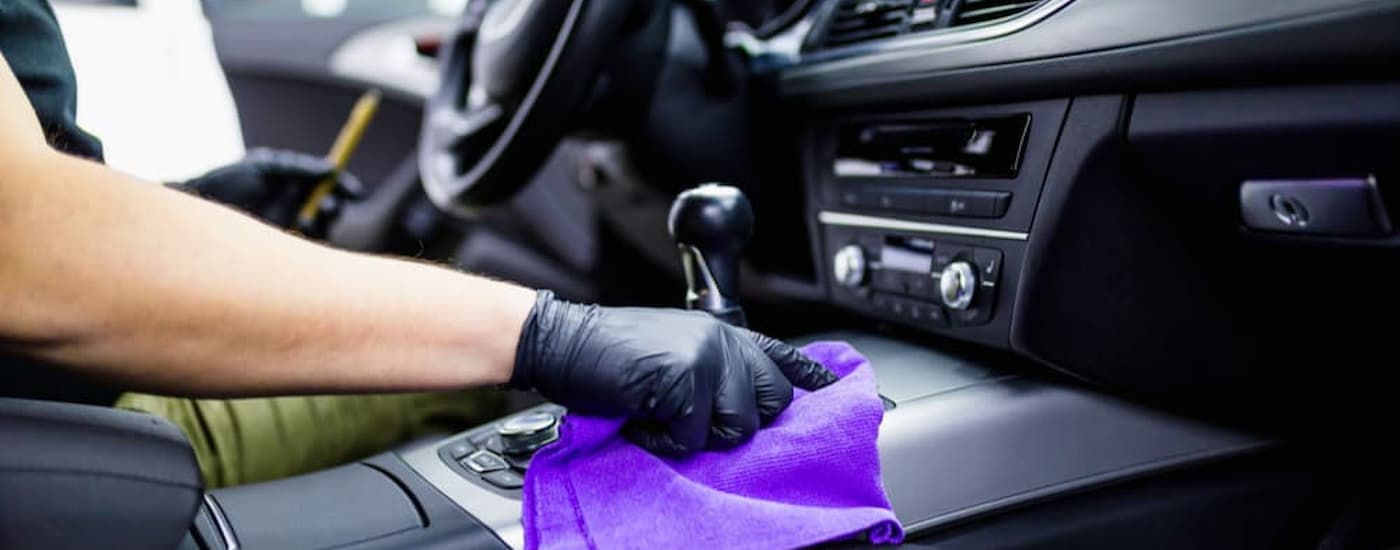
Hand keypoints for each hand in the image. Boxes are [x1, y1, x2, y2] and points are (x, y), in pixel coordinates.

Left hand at [176, 148, 363, 237]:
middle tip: (327, 207)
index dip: (344, 188)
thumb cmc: (225, 182)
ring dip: (318, 224)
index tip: (353, 191)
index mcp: (293, 183)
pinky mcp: (280, 252)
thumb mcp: (264, 167)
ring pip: (320, 230)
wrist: (192, 207)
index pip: (328, 185)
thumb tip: (331, 169)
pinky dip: (304, 243)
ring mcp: (288, 229)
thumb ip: (298, 168)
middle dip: (334, 208)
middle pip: (330, 209)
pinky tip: (288, 234)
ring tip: (301, 219)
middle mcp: (294, 206)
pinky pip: (304, 251)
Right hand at [511, 291, 837, 453]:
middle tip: (685, 417)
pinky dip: (662, 441)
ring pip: (736, 426)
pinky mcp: (686, 379)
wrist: (562, 341)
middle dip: (732, 423)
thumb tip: (741, 406)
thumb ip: (712, 367)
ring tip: (658, 415)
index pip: (781, 356)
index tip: (835, 392)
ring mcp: (708, 356)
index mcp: (722, 332)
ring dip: (694, 434)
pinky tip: (640, 419)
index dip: (811, 378)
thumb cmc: (609, 355)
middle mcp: (723, 339)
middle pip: (769, 402)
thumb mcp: (672, 351)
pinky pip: (692, 437)